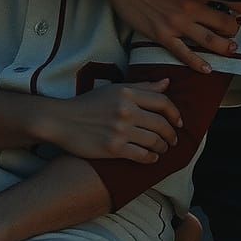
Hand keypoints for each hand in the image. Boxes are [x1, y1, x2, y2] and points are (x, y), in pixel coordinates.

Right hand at [44, 79, 182, 162]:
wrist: (61, 120)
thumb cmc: (88, 104)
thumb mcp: (114, 89)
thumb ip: (142, 87)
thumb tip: (167, 83)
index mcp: (127, 93)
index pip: (163, 102)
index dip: (175, 114)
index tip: (179, 122)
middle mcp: (126, 110)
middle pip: (161, 124)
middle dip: (172, 134)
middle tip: (173, 140)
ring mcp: (120, 130)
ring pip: (154, 141)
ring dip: (163, 147)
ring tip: (163, 149)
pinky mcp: (113, 148)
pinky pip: (142, 155)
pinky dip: (151, 158)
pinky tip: (152, 157)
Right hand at [97, 0, 240, 73]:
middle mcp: (190, 8)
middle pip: (224, 23)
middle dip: (234, 31)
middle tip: (236, 34)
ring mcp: (177, 23)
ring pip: (209, 41)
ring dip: (224, 47)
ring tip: (232, 50)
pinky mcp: (162, 35)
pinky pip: (184, 53)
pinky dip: (198, 63)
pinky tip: (207, 69)